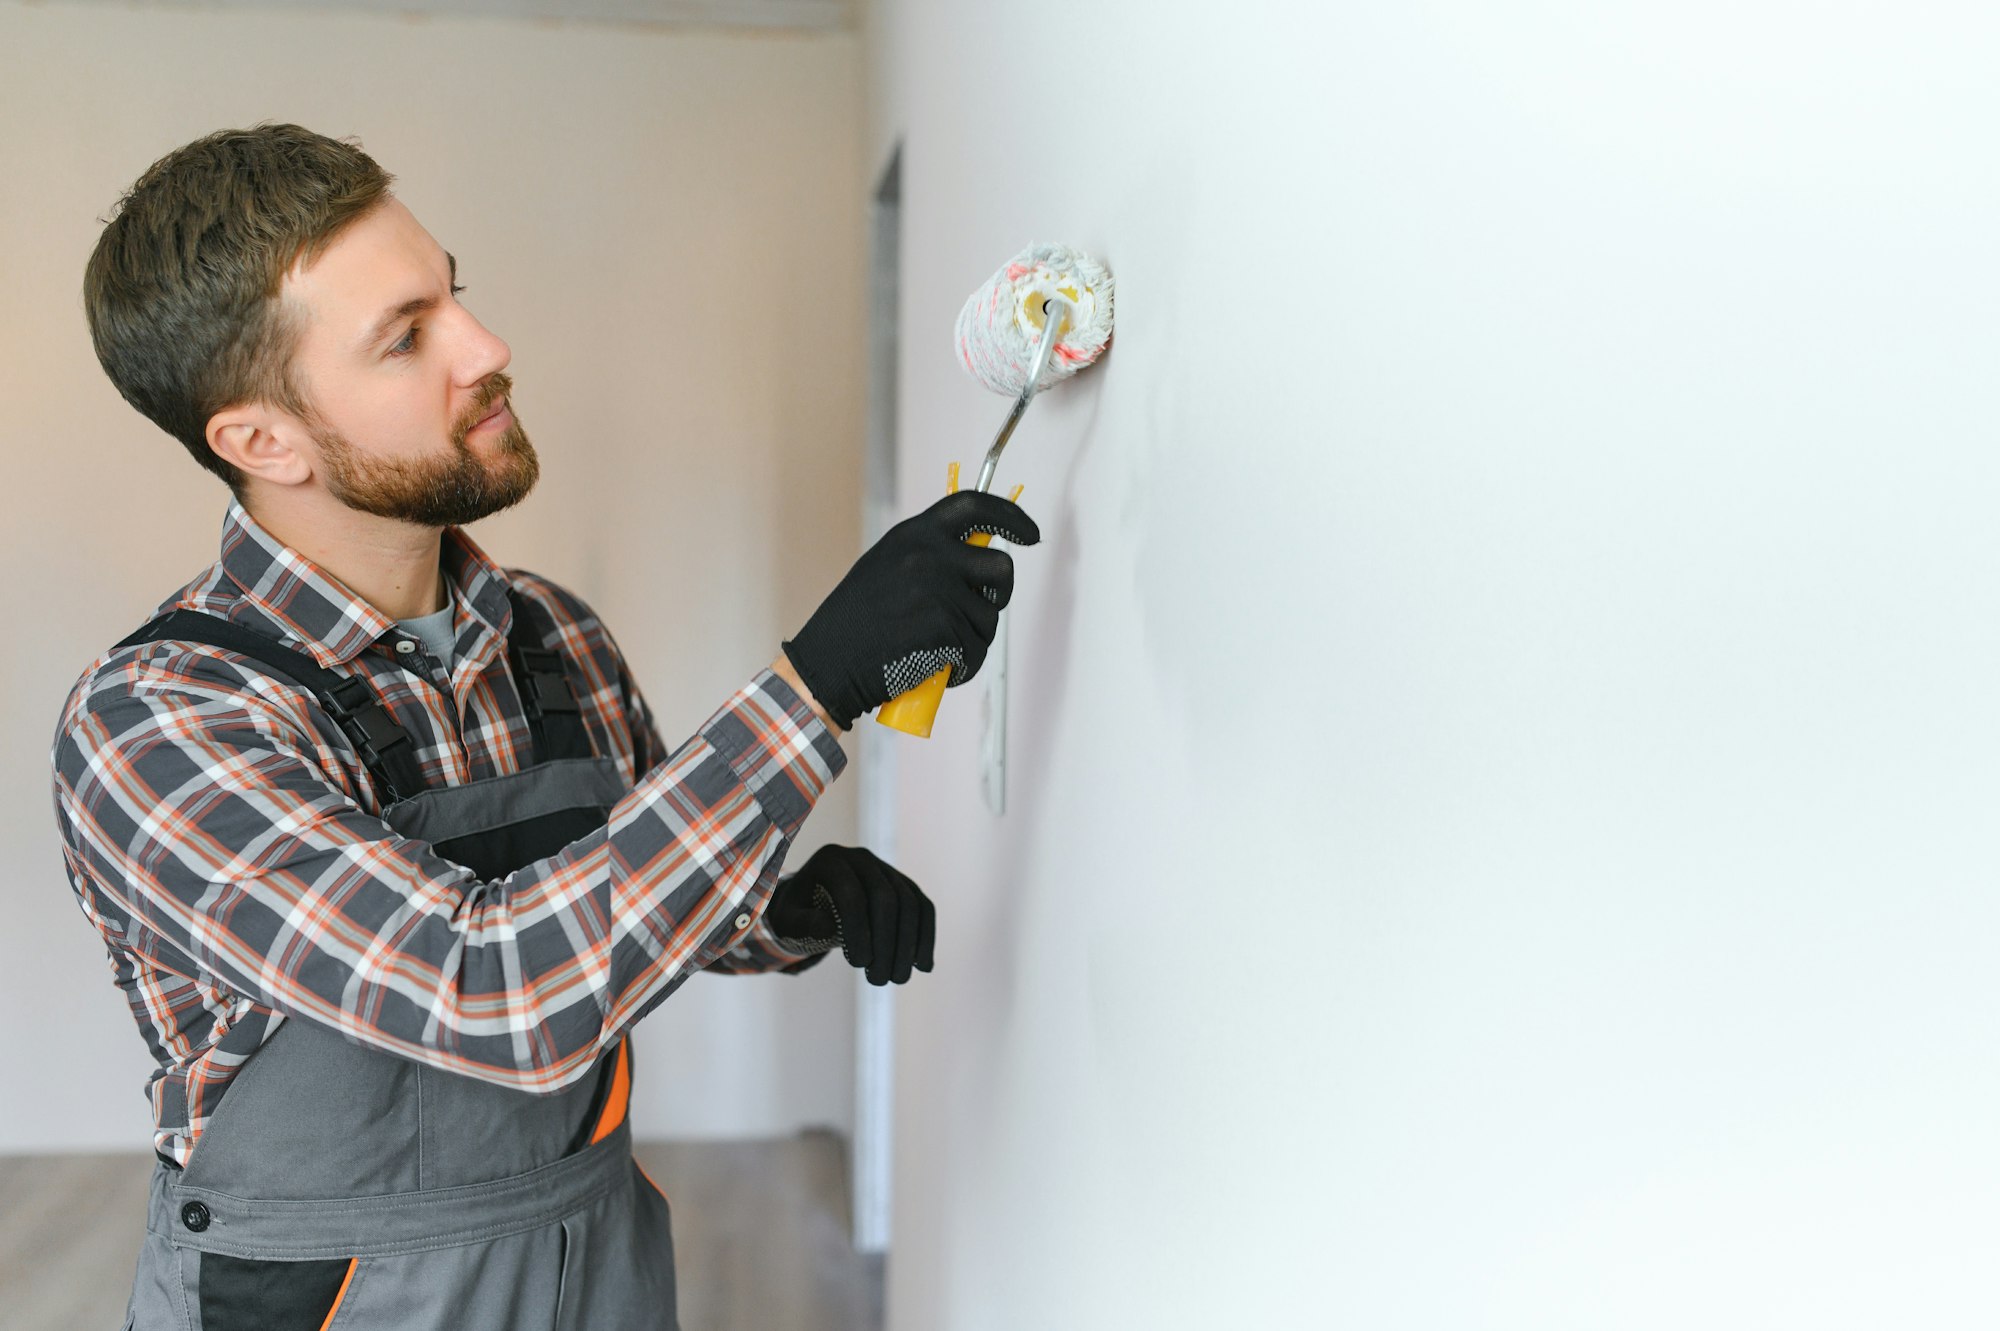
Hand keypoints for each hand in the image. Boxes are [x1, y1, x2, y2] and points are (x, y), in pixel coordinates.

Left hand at [764, 845, 935, 985]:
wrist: (811, 899)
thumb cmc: (797, 911)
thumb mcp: (787, 918)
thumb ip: (803, 922)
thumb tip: (828, 928)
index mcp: (831, 860)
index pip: (853, 895)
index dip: (858, 931)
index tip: (858, 965)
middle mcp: (862, 858)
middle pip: (887, 899)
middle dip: (887, 943)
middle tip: (879, 980)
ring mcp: (886, 869)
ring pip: (911, 904)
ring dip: (909, 945)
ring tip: (898, 979)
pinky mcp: (903, 884)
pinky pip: (923, 908)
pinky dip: (926, 937)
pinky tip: (923, 966)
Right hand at [781, 491, 1038, 728]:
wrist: (825, 665)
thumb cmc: (853, 626)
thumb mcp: (886, 569)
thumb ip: (926, 557)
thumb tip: (978, 558)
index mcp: (913, 535)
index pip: (974, 506)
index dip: (1010, 517)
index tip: (1030, 534)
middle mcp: (928, 555)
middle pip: (1000, 568)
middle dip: (997, 598)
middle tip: (972, 619)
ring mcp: (936, 590)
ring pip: (988, 620)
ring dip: (972, 643)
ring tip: (936, 651)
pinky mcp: (943, 627)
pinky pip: (976, 652)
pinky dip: (963, 668)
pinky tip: (934, 670)